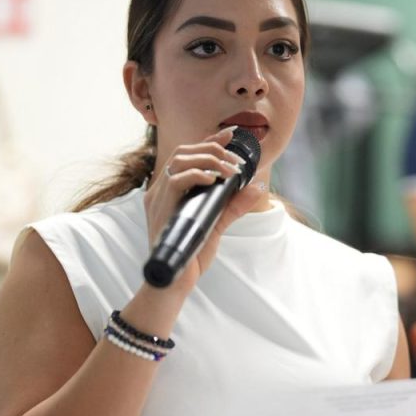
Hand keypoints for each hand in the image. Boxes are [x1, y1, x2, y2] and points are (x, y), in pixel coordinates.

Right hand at [142, 127, 264, 291]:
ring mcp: (158, 197)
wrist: (176, 280)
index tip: (231, 134)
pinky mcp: (159, 208)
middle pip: (183, 151)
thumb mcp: (218, 224)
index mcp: (172, 190)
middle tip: (235, 159)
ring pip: (179, 159)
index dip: (210, 140)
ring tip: (229, 169)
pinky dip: (196, 174)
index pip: (189, 154)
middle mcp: (162, 189)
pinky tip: (213, 179)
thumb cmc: (193, 254)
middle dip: (212, 147)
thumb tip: (257, 186)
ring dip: (208, 159)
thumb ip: (235, 205)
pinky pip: (175, 180)